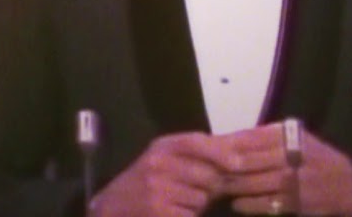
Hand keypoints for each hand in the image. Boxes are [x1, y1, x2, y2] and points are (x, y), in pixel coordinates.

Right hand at [90, 131, 239, 216]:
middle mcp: (158, 163)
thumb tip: (239, 149)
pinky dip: (187, 216)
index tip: (238, 164)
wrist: (111, 207)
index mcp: (163, 146)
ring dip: (198, 205)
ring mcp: (157, 189)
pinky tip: (173, 212)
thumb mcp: (165, 157)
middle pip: (206, 175)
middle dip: (211, 186)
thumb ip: (197, 152)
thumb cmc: (145, 180)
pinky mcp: (158, 211)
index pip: (195, 142)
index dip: (219, 152)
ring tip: (179, 202)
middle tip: (197, 190)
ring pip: (201, 198)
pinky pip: (190, 214)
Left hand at [216, 122, 351, 215]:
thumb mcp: (296, 138)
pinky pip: (265, 204)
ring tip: (215, 187)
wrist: (350, 184)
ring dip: (231, 186)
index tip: (207, 149)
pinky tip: (236, 203)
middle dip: (223, 167)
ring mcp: (295, 180)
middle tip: (204, 172)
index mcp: (290, 134)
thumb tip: (226, 140)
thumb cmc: (316, 157)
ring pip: (252, 183)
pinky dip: (248, 204)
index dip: (226, 144)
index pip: (250, 137)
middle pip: (246, 160)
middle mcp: (292, 154)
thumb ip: (265, 138)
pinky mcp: (297, 202)